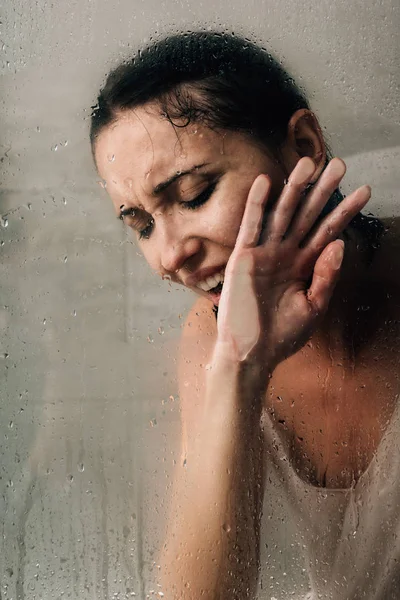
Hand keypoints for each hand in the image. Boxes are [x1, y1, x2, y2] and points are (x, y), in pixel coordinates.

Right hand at [213, 157, 370, 371]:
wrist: (251, 353)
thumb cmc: (282, 335)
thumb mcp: (313, 306)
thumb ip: (326, 276)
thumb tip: (340, 243)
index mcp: (303, 265)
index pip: (327, 231)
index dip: (345, 211)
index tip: (365, 191)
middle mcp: (285, 254)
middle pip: (307, 215)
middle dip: (323, 191)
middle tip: (339, 165)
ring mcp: (264, 253)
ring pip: (281, 214)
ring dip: (294, 189)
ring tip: (308, 163)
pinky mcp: (243, 257)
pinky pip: (251, 226)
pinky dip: (256, 204)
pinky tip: (266, 182)